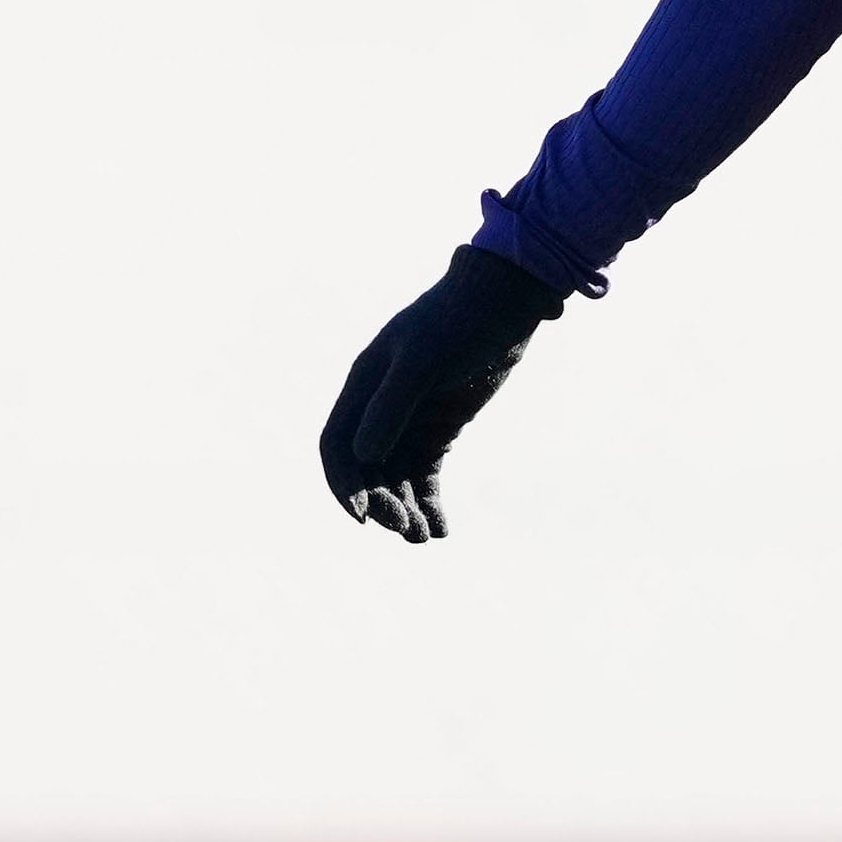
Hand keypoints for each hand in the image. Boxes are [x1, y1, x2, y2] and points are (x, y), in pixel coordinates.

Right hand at [319, 243, 563, 542]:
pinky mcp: (440, 428)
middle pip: (367, 470)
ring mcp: (410, 419)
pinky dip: (430, 502)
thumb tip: (363, 456)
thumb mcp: (424, 361)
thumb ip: (391, 405)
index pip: (337, 446)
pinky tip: (443, 528)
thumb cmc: (459, 322)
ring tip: (426, 539)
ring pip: (397, 477)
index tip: (363, 520)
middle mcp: (379, 407)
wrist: (504, 303)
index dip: (344, 485)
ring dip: (406, 510)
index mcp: (363, 386)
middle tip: (408, 531)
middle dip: (382, 503)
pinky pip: (426, 474)